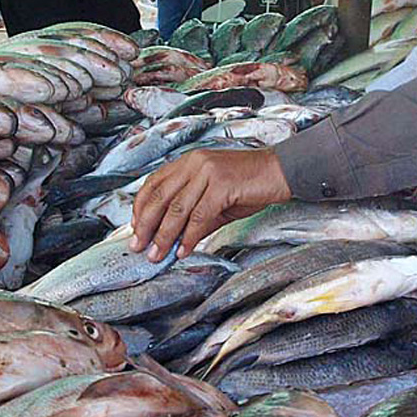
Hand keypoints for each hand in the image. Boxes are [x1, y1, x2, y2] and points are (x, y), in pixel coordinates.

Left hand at [130, 147, 291, 261]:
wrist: (282, 172)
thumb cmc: (248, 185)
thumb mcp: (214, 200)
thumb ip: (192, 217)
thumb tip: (172, 241)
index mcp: (188, 162)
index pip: (154, 184)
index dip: (140, 207)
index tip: (134, 228)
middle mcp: (194, 163)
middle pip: (160, 197)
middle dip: (146, 225)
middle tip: (138, 246)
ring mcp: (208, 172)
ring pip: (177, 209)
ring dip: (164, 236)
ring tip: (156, 254)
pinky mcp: (222, 184)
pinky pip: (199, 216)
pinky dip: (188, 237)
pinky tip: (183, 250)